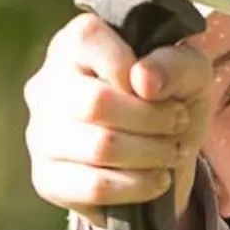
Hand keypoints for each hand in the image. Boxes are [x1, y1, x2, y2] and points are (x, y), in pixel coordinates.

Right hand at [24, 13, 211, 228]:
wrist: (163, 158)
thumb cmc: (170, 99)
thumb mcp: (189, 72)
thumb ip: (174, 64)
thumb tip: (143, 81)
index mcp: (74, 43)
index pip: (89, 42)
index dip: (136, 71)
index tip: (160, 92)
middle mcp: (46, 83)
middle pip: (96, 103)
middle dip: (152, 119)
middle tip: (178, 123)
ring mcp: (40, 134)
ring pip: (99, 148)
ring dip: (151, 154)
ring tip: (171, 152)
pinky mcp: (47, 179)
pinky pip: (94, 187)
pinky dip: (138, 186)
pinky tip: (155, 180)